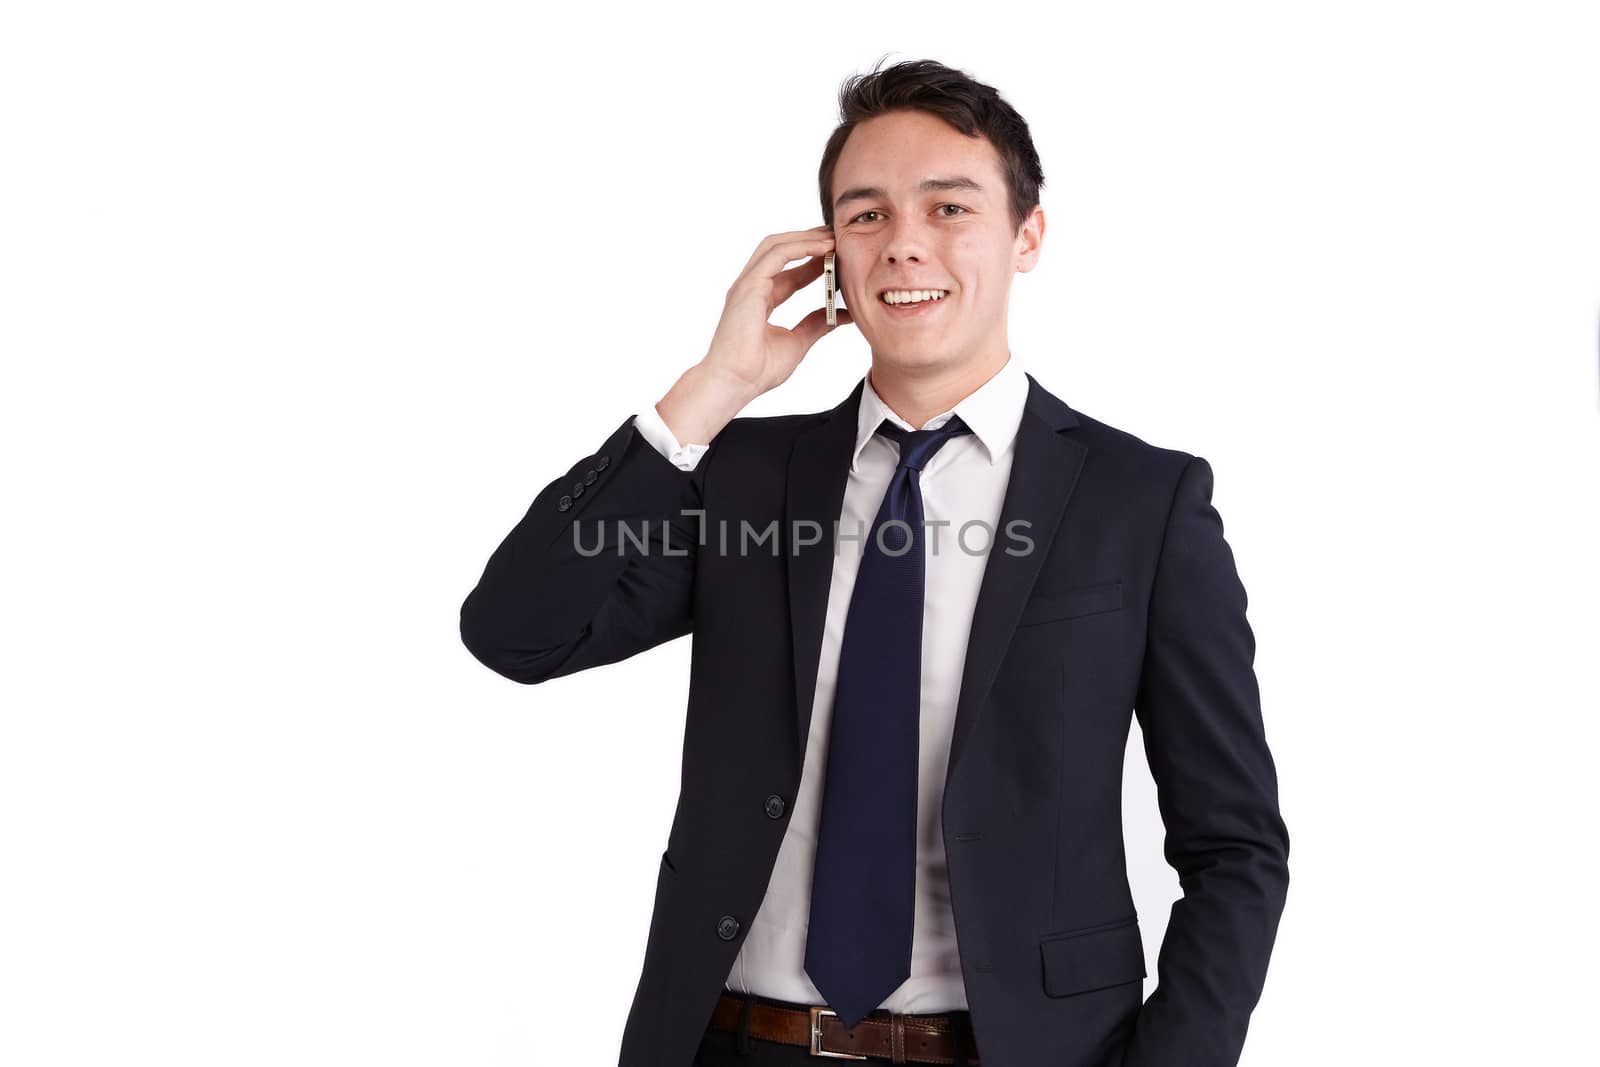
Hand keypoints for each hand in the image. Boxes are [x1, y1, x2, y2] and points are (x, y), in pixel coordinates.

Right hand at [702, 223, 854, 398]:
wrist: (735, 383)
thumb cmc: (757, 370)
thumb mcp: (798, 342)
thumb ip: (817, 325)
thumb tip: (843, 315)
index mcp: (761, 300)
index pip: (789, 271)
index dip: (813, 259)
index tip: (837, 254)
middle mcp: (752, 287)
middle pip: (781, 250)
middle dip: (809, 240)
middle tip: (837, 235)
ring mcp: (748, 284)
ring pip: (777, 246)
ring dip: (806, 238)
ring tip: (833, 236)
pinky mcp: (749, 286)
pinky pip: (776, 255)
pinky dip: (800, 246)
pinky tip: (822, 247)